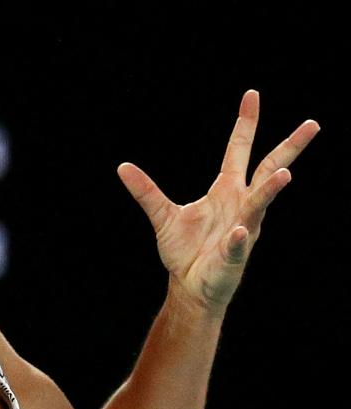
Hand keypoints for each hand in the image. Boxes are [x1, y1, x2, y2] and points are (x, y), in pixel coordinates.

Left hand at [117, 89, 319, 312]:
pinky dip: (237, 239)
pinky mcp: (234, 255)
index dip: (245, 124)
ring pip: (260, 205)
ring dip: (270, 191)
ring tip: (285, 177)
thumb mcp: (163, 216)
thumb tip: (122, 167)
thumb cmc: (185, 251)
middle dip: (290, 148)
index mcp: (226, 191)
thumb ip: (146, 192)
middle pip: (269, 169)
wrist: (189, 286)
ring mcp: (242, 228)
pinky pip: (237, 245)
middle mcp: (240, 204)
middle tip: (312, 124)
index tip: (252, 95)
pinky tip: (238, 232)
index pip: (239, 150)